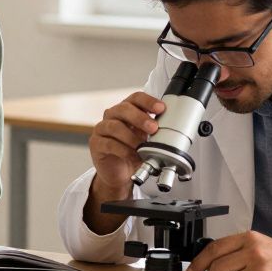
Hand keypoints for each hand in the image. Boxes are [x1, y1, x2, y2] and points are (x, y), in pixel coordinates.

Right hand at [83, 92, 164, 233]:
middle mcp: (113, 116)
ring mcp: (102, 129)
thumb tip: (175, 128)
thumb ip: (155, 131)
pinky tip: (133, 156)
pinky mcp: (96, 143)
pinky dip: (123, 151)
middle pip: (123, 109)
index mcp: (126, 110)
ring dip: (131, 137)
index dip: (148, 101)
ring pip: (114, 126)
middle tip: (153, 128)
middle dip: (140, 117)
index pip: (136, 98)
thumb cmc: (132, 151)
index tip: (161, 108)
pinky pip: (109, 143)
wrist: (119, 172)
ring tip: (142, 146)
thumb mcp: (146, 138)